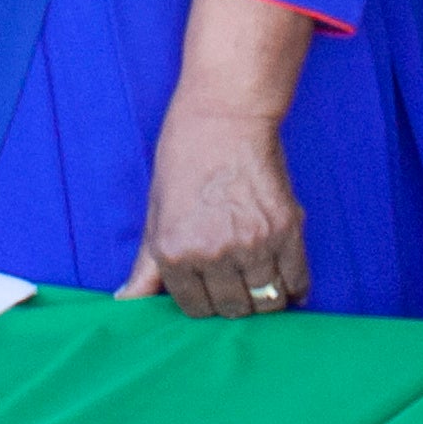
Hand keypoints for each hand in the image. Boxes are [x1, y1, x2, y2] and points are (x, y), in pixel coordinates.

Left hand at [119, 103, 308, 318]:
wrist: (225, 114)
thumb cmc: (184, 156)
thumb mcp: (156, 211)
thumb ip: (146, 266)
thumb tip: (125, 302)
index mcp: (174, 251)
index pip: (194, 308)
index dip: (203, 300)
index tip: (209, 287)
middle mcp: (213, 253)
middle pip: (231, 309)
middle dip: (233, 301)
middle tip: (235, 282)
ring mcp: (252, 243)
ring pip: (266, 302)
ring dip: (263, 297)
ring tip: (259, 279)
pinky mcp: (286, 230)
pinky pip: (296, 281)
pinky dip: (293, 287)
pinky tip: (283, 277)